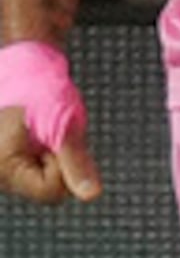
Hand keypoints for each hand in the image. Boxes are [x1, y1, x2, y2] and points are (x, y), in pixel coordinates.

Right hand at [0, 42, 99, 205]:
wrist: (22, 62)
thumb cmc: (39, 87)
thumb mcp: (62, 126)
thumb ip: (75, 162)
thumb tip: (92, 195)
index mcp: (3, 167)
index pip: (50, 191)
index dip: (64, 165)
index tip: (55, 136)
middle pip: (46, 189)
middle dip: (58, 162)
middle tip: (49, 129)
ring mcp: (0, 167)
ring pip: (43, 178)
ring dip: (50, 155)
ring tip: (41, 129)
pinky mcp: (5, 158)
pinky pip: (35, 167)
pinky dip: (43, 151)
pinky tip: (37, 133)